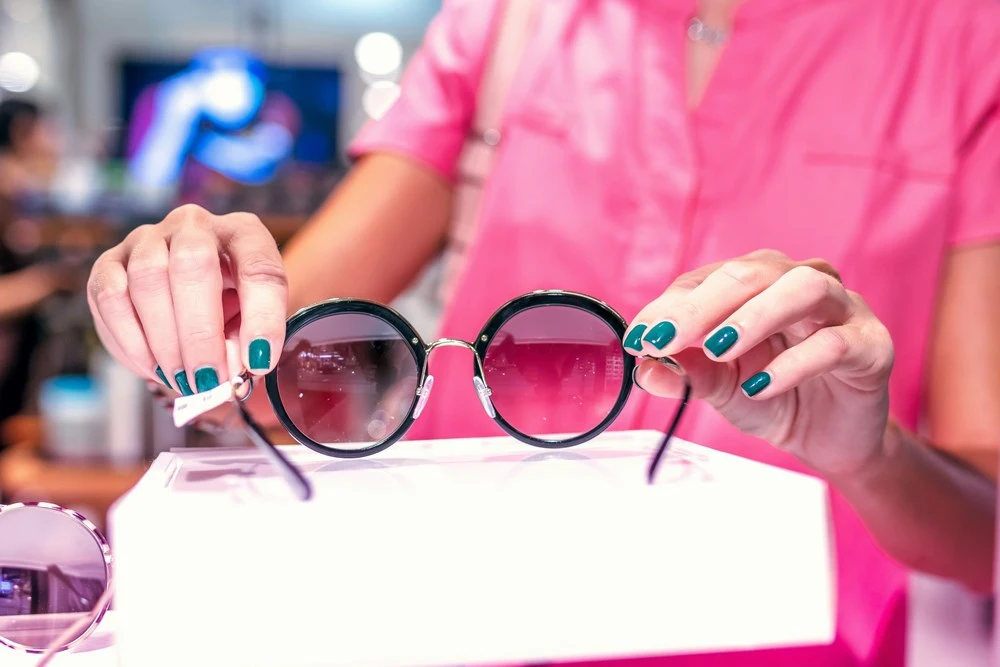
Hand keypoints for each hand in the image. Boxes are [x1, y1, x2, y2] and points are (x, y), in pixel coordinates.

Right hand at [88, 205, 286, 394]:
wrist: (190, 298)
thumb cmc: (230, 308)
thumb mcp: (251, 322)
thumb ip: (246, 342)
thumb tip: (227, 371)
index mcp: (243, 233)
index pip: (258, 266)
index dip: (262, 317)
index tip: (259, 362)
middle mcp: (193, 225)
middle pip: (193, 264)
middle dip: (201, 333)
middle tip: (209, 380)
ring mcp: (146, 239)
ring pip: (147, 278)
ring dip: (165, 340)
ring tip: (183, 380)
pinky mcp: (108, 262)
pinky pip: (110, 297)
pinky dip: (130, 340)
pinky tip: (152, 367)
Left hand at [626, 250, 894, 477]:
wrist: (832, 439)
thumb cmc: (775, 397)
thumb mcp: (721, 388)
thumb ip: (687, 373)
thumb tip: (645, 368)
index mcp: (757, 282)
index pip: (708, 279)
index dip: (670, 305)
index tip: (639, 336)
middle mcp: (800, 281)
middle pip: (751, 273)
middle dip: (702, 305)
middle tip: (666, 338)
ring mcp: (842, 308)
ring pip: (802, 288)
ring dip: (754, 316)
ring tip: (718, 349)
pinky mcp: (871, 345)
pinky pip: (835, 343)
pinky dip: (794, 363)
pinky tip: (761, 386)